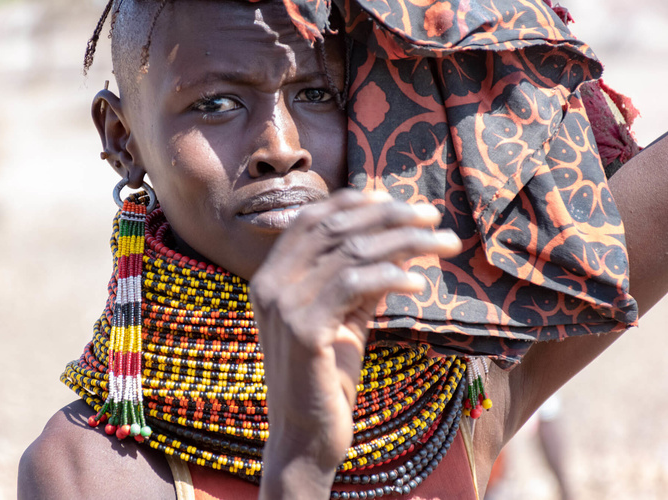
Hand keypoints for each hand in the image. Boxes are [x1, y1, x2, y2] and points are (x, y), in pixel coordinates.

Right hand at [251, 189, 461, 498]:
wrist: (305, 437)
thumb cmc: (326, 377)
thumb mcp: (345, 318)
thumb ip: (360, 279)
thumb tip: (396, 240)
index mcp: (271, 276)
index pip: (312, 219)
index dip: (354, 202)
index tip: (397, 200)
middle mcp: (269, 284)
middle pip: (335, 227)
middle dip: (389, 216)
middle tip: (434, 216)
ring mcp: (282, 306)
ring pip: (349, 251)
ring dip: (404, 241)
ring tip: (445, 244)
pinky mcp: (302, 331)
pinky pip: (352, 286)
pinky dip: (390, 276)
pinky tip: (421, 281)